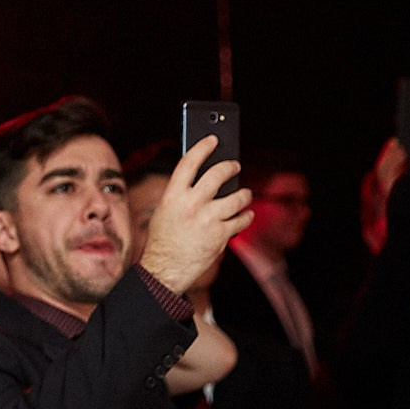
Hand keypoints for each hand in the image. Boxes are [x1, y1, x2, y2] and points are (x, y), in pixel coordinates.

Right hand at [139, 137, 251, 295]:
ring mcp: (208, 220)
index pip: (189, 163)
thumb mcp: (165, 211)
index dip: (202, 147)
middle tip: (235, 165)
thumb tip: (205, 177)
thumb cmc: (164, 239)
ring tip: (244, 194)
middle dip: (230, 167)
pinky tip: (245, 214)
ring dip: (244, 194)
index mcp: (173, 197)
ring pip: (237, 197)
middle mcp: (191, 205)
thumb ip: (182, 194)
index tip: (213, 139)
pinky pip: (241, 219)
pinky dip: (245, 216)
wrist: (165, 269)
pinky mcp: (221, 235)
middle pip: (218, 174)